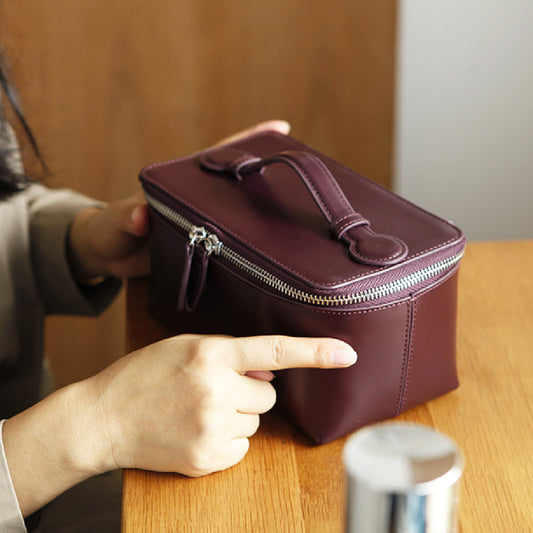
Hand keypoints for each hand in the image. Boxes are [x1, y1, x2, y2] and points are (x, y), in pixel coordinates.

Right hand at [2, 336, 354, 514]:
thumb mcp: (184, 347)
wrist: (102, 419)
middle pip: (268, 396)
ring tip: (199, 410)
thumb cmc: (142, 375)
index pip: (274, 350)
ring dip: (237, 416)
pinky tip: (196, 430)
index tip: (347, 354)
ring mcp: (211, 428)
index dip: (314, 351)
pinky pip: (241, 448)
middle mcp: (215, 390)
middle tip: (215, 389)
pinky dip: (227, 440)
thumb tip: (268, 370)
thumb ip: (229, 354)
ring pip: (254, 423)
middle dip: (250, 392)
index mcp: (210, 354)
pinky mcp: (206, 459)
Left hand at [67, 120, 289, 281]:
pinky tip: (273, 256)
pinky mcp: (206, 252)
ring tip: (299, 223)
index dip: (249, 140)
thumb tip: (140, 216)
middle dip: (271, 180)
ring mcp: (206, 226)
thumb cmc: (108, 231)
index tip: (281, 127)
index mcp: (182, 185)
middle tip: (303, 183)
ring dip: (266, 218)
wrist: (107, 259)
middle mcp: (200, 202)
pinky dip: (253, 250)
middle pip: (240, 186)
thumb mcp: (113, 224)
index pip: (218, 156)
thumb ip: (124, 218)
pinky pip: (234, 249)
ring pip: (242, 217)